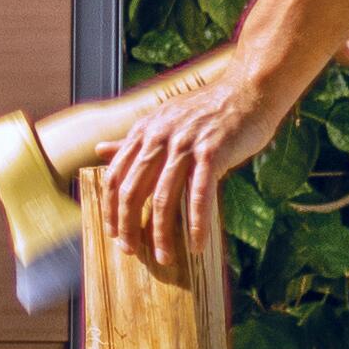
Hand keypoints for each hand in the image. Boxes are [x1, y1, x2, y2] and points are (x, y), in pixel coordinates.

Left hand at [90, 79, 295, 274]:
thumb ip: (133, 140)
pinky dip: (197, 224)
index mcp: (144, 131)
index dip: (111, 208)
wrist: (249, 90)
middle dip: (129, 226)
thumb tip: (99, 150)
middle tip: (131, 252)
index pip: (116, 176)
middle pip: (133, 190)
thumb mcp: (163, 120)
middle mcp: (160, 137)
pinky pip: (199, 195)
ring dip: (161, 233)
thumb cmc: (207, 110)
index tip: (113, 233)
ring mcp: (185, 144)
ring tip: (164, 257)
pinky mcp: (213, 152)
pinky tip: (197, 244)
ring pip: (164, 198)